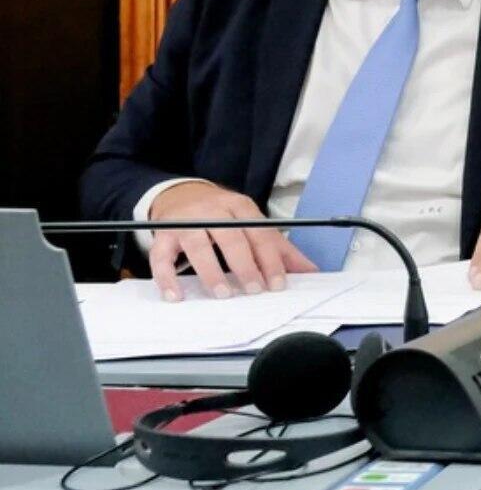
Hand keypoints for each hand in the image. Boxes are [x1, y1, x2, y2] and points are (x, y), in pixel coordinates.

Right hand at [148, 181, 313, 300]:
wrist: (181, 194)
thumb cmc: (222, 215)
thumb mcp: (252, 223)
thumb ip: (279, 248)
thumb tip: (310, 271)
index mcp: (241, 207)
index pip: (260, 233)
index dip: (270, 259)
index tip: (278, 283)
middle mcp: (213, 211)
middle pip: (231, 238)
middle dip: (245, 266)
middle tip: (254, 290)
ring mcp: (186, 222)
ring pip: (198, 246)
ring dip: (211, 272)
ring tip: (223, 293)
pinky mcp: (163, 234)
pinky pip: (161, 257)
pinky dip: (166, 278)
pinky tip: (176, 295)